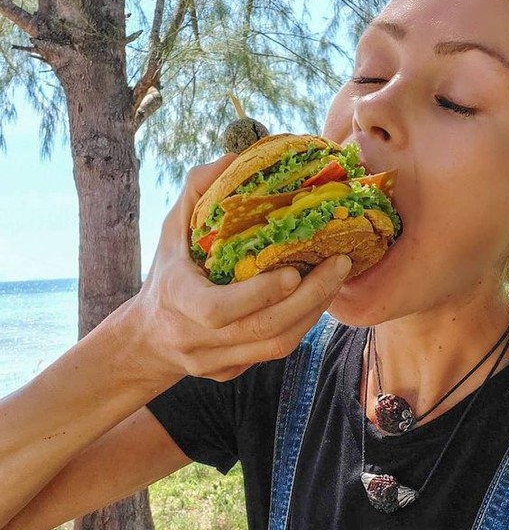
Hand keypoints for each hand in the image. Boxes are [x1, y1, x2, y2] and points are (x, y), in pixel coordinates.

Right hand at [113, 156, 351, 384]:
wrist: (148, 340)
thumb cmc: (166, 273)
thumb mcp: (171, 230)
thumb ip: (199, 191)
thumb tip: (237, 157)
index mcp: (178, 301)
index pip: (219, 310)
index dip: (260, 294)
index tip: (294, 271)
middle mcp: (197, 339)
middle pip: (264, 330)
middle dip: (310, 299)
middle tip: (341, 263)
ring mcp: (218, 361)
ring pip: (277, 346)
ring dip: (315, 312)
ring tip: (338, 276)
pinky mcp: (233, 372)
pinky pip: (277, 352)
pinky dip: (304, 323)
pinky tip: (320, 296)